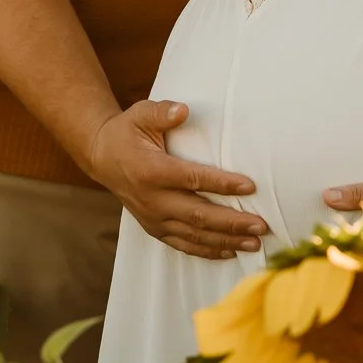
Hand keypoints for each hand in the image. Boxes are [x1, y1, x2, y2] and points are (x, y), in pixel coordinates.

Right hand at [87, 100, 269, 259]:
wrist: (101, 157)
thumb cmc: (127, 132)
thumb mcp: (140, 114)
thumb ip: (162, 112)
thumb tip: (183, 110)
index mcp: (152, 171)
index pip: (192, 179)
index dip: (222, 184)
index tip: (249, 186)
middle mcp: (153, 199)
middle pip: (198, 215)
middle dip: (232, 222)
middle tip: (261, 225)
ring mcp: (153, 218)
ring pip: (193, 235)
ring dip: (226, 241)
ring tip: (254, 243)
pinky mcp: (154, 228)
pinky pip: (182, 244)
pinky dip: (207, 250)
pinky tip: (229, 252)